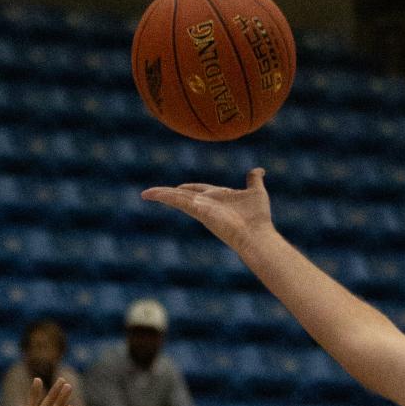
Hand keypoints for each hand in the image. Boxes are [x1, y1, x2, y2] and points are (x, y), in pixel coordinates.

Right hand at [142, 165, 273, 256]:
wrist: (257, 235)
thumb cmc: (258, 218)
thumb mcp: (256, 191)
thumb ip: (254, 180)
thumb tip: (259, 170)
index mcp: (219, 198)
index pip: (200, 190)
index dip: (190, 187)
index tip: (180, 186)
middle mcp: (207, 204)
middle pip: (184, 195)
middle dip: (169, 193)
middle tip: (151, 193)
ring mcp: (201, 208)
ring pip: (177, 198)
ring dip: (161, 195)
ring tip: (145, 193)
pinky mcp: (197, 211)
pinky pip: (177, 201)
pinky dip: (163, 196)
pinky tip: (150, 194)